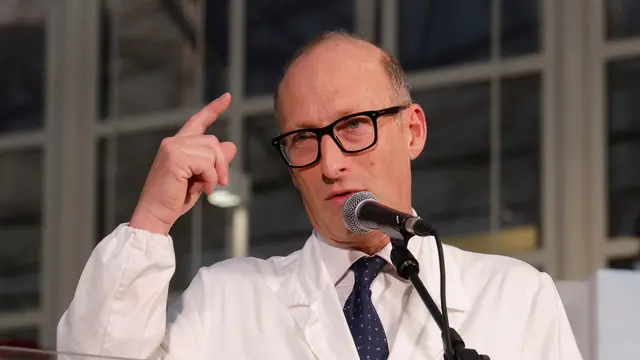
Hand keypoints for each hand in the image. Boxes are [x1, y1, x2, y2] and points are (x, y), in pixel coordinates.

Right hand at [129, 93, 236, 234]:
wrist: (155, 214)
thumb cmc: (174, 199)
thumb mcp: (200, 178)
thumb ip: (213, 162)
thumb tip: (232, 145)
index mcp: (177, 145)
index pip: (198, 121)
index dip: (214, 109)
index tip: (227, 97)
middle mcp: (173, 142)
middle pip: (213, 141)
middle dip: (222, 162)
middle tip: (222, 182)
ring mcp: (172, 148)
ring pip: (212, 151)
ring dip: (216, 172)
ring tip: (208, 187)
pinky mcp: (175, 158)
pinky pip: (207, 163)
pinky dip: (210, 178)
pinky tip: (204, 189)